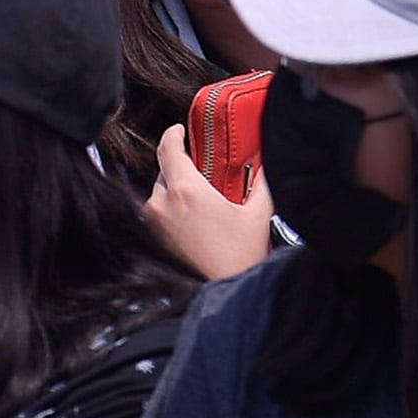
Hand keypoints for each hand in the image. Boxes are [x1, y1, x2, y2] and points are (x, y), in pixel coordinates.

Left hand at [148, 123, 276, 280]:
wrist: (226, 288)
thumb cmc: (241, 255)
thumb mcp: (257, 214)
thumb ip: (262, 182)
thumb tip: (265, 162)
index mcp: (186, 190)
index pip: (168, 147)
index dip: (173, 134)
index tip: (180, 130)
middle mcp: (162, 201)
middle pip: (165, 168)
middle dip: (182, 165)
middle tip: (203, 169)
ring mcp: (153, 219)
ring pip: (160, 189)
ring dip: (177, 187)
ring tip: (202, 199)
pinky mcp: (152, 234)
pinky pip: (157, 209)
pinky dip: (171, 205)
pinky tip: (193, 216)